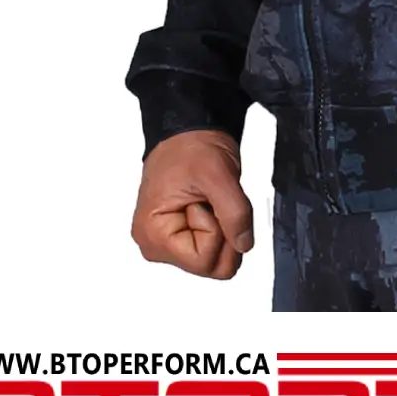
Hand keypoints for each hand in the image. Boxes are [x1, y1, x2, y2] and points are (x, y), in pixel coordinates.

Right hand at [130, 130, 253, 279]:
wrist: (187, 129)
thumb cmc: (190, 146)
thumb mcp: (218, 176)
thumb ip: (235, 213)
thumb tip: (244, 244)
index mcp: (153, 235)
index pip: (203, 262)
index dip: (218, 232)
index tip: (206, 202)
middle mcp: (154, 245)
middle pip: (208, 266)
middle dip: (221, 233)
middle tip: (209, 201)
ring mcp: (166, 242)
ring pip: (213, 258)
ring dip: (221, 228)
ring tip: (206, 200)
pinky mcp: (179, 235)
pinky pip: (211, 246)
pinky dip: (218, 226)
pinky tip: (206, 205)